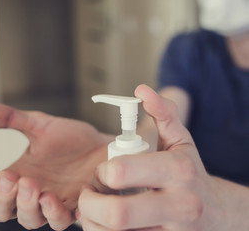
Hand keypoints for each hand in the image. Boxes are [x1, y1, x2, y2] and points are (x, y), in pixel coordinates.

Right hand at [0, 101, 109, 229]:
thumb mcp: (39, 125)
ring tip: (33, 185)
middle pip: (3, 211)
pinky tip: (55, 197)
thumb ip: (9, 119)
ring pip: (29, 220)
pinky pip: (60, 221)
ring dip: (26, 206)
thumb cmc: (73, 139)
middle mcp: (33, 192)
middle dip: (2, 197)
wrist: (103, 146)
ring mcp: (53, 202)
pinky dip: (55, 213)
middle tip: (10, 177)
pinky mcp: (74, 206)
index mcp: (20, 174)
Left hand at [78, 84, 224, 230]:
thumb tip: (141, 90)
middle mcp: (179, 206)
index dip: (103, 173)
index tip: (102, 173)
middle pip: (117, 213)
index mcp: (178, 172)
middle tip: (88, 196)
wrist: (218, 215)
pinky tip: (106, 225)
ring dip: (93, 223)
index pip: (124, 172)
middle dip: (90, 204)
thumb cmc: (191, 175)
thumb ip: (163, 113)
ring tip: (95, 211)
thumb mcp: (182, 141)